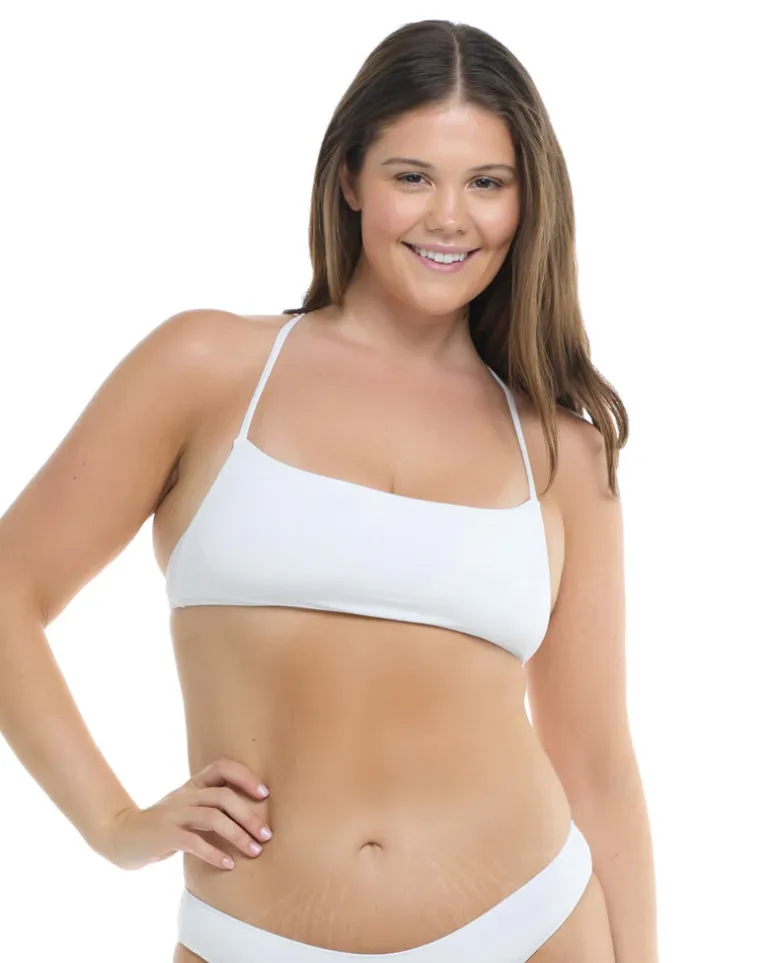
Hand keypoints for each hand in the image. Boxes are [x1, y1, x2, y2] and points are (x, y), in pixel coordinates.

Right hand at [100, 757, 272, 870]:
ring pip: (213, 817)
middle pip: (224, 796)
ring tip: (255, 851)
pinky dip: (215, 853)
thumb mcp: (187, 808)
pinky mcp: (165, 834)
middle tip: (267, 834)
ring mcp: (175, 813)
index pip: (222, 767)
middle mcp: (186, 795)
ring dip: (238, 835)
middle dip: (249, 815)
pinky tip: (229, 865)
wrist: (122, 838)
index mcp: (193, 785)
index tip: (264, 794)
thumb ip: (210, 806)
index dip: (245, 776)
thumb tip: (250, 816)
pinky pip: (195, 842)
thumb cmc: (163, 825)